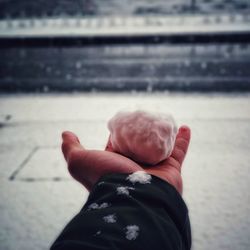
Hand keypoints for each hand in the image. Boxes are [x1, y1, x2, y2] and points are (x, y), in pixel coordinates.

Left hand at [61, 126, 190, 193]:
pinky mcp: (171, 170)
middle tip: (148, 117)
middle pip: (141, 143)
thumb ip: (71, 148)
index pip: (119, 142)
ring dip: (165, 134)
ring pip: (161, 146)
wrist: (131, 200)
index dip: (120, 131)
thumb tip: (65, 134)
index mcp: (116, 162)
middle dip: (145, 131)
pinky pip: (179, 152)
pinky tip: (184, 127)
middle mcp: (135, 166)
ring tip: (167, 120)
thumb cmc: (104, 178)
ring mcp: (154, 168)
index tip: (125, 120)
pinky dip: (183, 140)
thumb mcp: (80, 161)